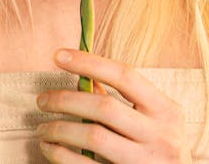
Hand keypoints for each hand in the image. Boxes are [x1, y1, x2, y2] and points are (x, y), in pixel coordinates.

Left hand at [36, 48, 192, 162]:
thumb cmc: (162, 149)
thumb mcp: (155, 121)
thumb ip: (123, 100)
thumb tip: (83, 76)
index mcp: (166, 110)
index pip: (124, 75)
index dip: (89, 62)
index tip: (58, 56)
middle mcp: (161, 135)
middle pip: (104, 107)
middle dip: (66, 100)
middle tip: (42, 100)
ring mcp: (146, 162)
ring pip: (94, 136)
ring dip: (60, 129)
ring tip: (42, 128)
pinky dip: (62, 156)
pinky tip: (49, 149)